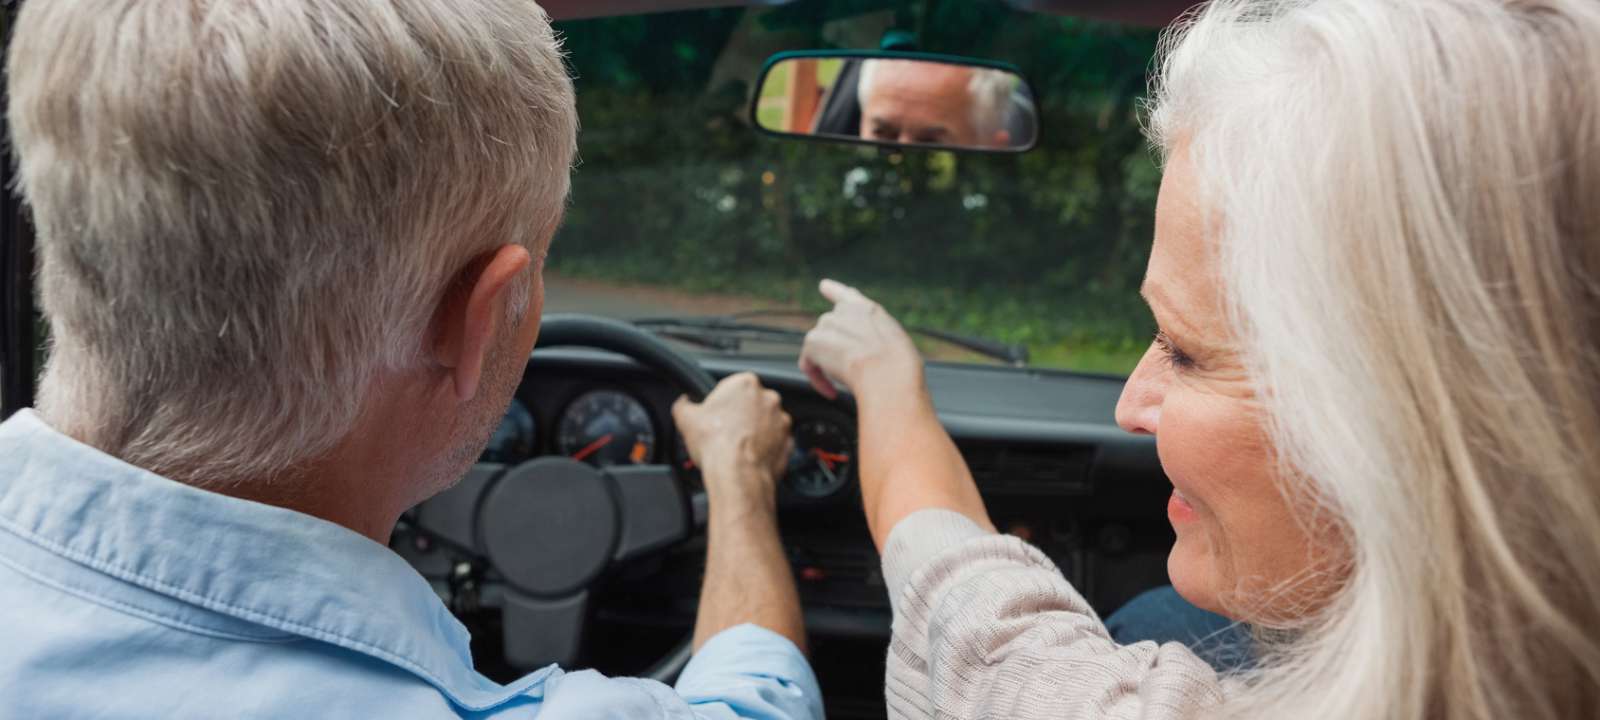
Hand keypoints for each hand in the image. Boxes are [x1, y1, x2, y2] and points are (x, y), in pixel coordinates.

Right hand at [672, 372, 793, 509]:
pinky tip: (749, 457)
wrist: (738, 474)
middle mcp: (768, 398)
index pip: (731, 387)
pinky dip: (765, 448)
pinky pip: (776, 442)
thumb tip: (683, 403)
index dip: (720, 404)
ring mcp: (782, 420)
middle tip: (724, 434)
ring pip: (765, 423)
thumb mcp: (686, 419)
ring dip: (754, 432)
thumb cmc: (716, 444)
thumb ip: (683, 404)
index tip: (714, 418)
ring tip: (736, 448)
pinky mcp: (789, 442)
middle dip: (740, 416)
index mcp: (745, 383)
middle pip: (750, 404)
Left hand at [799, 279, 923, 400]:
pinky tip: (832, 392)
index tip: (824, 286)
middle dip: (835, 349)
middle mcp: (845, 310)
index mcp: (868, 310)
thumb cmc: (899, 367)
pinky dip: (818, 380)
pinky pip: (808, 363)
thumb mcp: (894, 343)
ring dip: (827, 365)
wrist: (888, 374)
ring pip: (818, 346)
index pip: (847, 295)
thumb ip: (875, 336)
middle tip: (849, 373)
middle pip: (829, 329)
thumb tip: (864, 353)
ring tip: (845, 383)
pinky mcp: (813, 341)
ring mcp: (828, 323)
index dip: (834, 291)